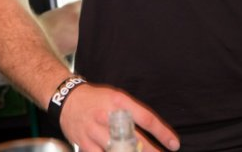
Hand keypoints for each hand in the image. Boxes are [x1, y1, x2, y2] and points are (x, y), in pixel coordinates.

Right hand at [59, 82, 179, 151]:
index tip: (174, 144)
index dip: (162, 133)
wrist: (68, 99)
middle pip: (135, 139)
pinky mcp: (86, 144)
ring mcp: (96, 131)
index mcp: (119, 101)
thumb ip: (131, 112)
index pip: (146, 118)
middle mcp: (108, 116)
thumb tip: (151, 130)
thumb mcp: (116, 97)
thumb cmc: (96, 99)